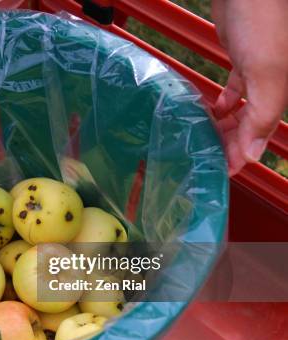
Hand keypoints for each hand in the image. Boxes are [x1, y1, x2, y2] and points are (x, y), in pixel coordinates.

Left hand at [212, 0, 287, 175]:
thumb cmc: (262, 20)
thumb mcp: (267, 71)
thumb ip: (263, 112)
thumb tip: (253, 153)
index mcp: (280, 91)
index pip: (261, 133)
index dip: (242, 154)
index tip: (223, 172)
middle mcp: (272, 83)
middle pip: (251, 124)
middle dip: (231, 143)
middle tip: (208, 158)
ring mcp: (257, 69)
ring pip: (242, 108)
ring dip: (225, 125)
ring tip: (206, 138)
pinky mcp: (242, 55)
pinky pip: (235, 88)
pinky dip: (223, 101)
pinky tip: (212, 109)